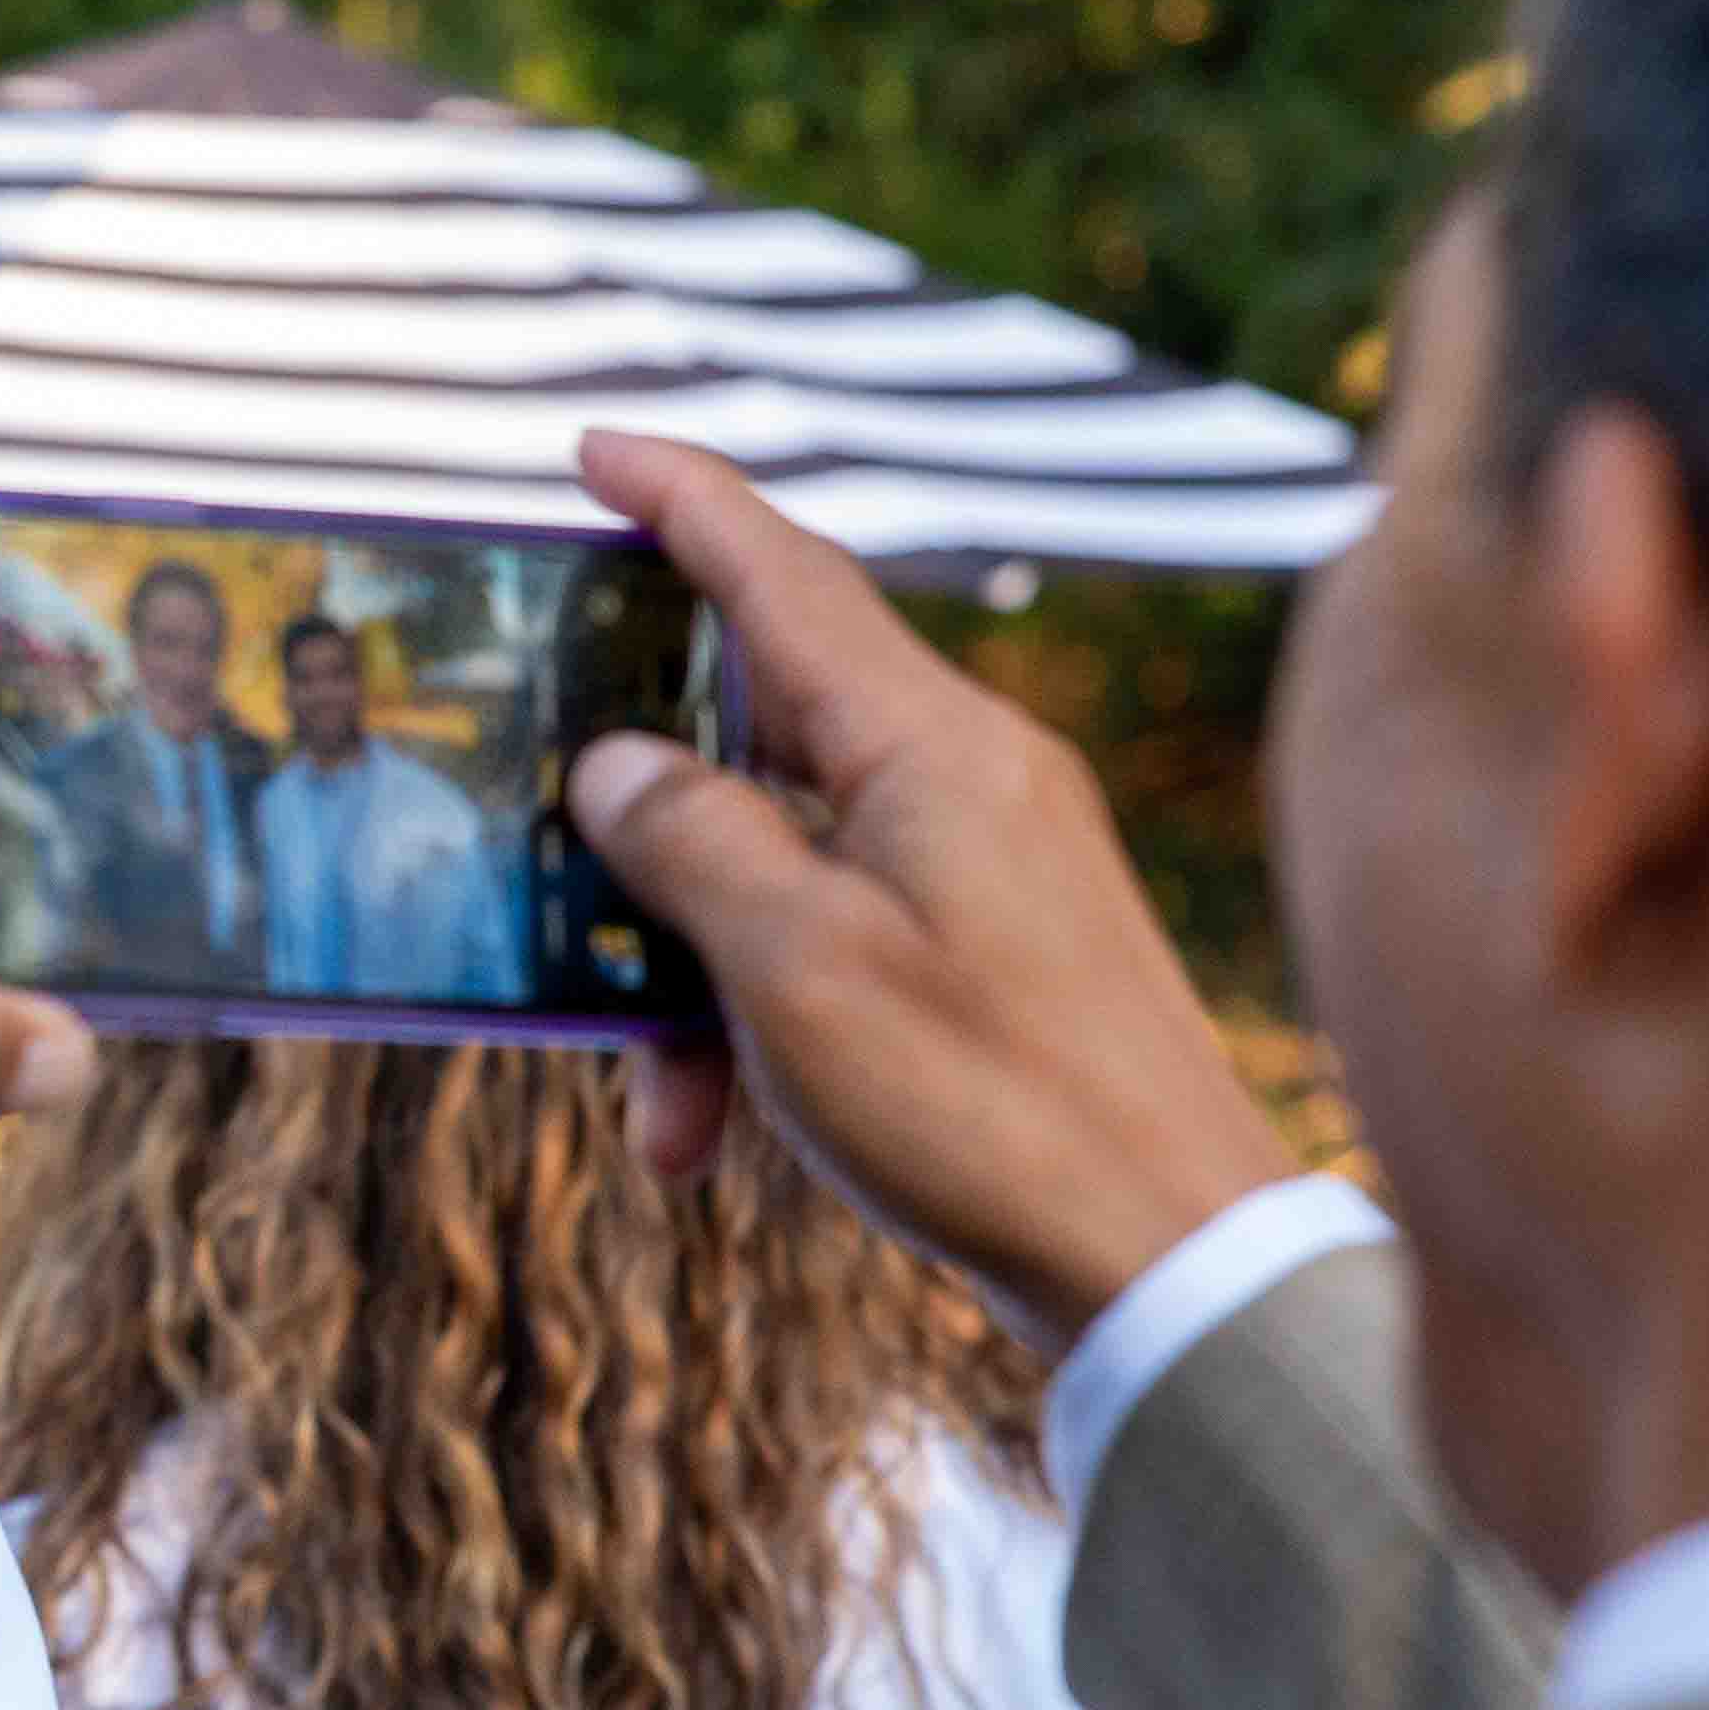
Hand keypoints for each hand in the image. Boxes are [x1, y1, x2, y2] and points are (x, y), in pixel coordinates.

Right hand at [565, 433, 1298, 1342]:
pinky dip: (756, 1015)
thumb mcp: (794, 967)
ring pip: (779, 858)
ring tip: (657, 1100)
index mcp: (927, 746)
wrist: (1170, 1260)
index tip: (591, 449)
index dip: (679, 502)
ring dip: (686, 965)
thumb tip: (617, 765)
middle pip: (757, 727)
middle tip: (538, 832)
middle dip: (636, 814)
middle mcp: (965, 777)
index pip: (782, 574)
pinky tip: (717, 1130)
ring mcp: (985, 862)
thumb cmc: (989, 1106)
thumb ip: (687, 841)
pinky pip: (831, 935)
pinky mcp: (994, 947)